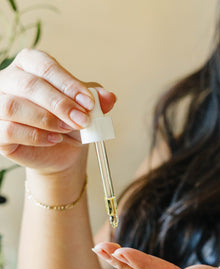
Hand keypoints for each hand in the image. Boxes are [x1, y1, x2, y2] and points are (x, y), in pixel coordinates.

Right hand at [0, 49, 115, 173]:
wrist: (62, 150)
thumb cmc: (69, 121)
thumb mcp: (86, 108)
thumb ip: (97, 100)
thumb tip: (109, 97)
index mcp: (30, 65)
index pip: (44, 65)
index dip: (68, 83)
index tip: (89, 102)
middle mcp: (9, 80)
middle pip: (28, 85)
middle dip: (60, 103)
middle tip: (83, 119)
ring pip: (12, 106)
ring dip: (46, 119)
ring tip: (68, 129)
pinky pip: (8, 130)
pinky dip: (35, 136)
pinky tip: (54, 140)